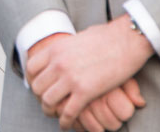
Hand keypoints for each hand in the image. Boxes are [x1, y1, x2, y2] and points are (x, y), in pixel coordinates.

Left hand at [25, 16, 153, 128]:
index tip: (41, 85)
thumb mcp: (79, 37)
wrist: (128, 39)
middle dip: (41, 96)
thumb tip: (66, 51)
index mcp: (56, 48)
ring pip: (48, 101)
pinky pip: (68, 112)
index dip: (34, 79)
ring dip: (50, 110)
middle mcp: (59, 63)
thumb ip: (68, 48)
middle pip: (37, 86)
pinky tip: (66, 125)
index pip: (31, 67)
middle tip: (48, 102)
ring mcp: (71, 78)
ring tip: (55, 114)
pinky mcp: (85, 91)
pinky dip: (65, 122)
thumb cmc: (108, 36)